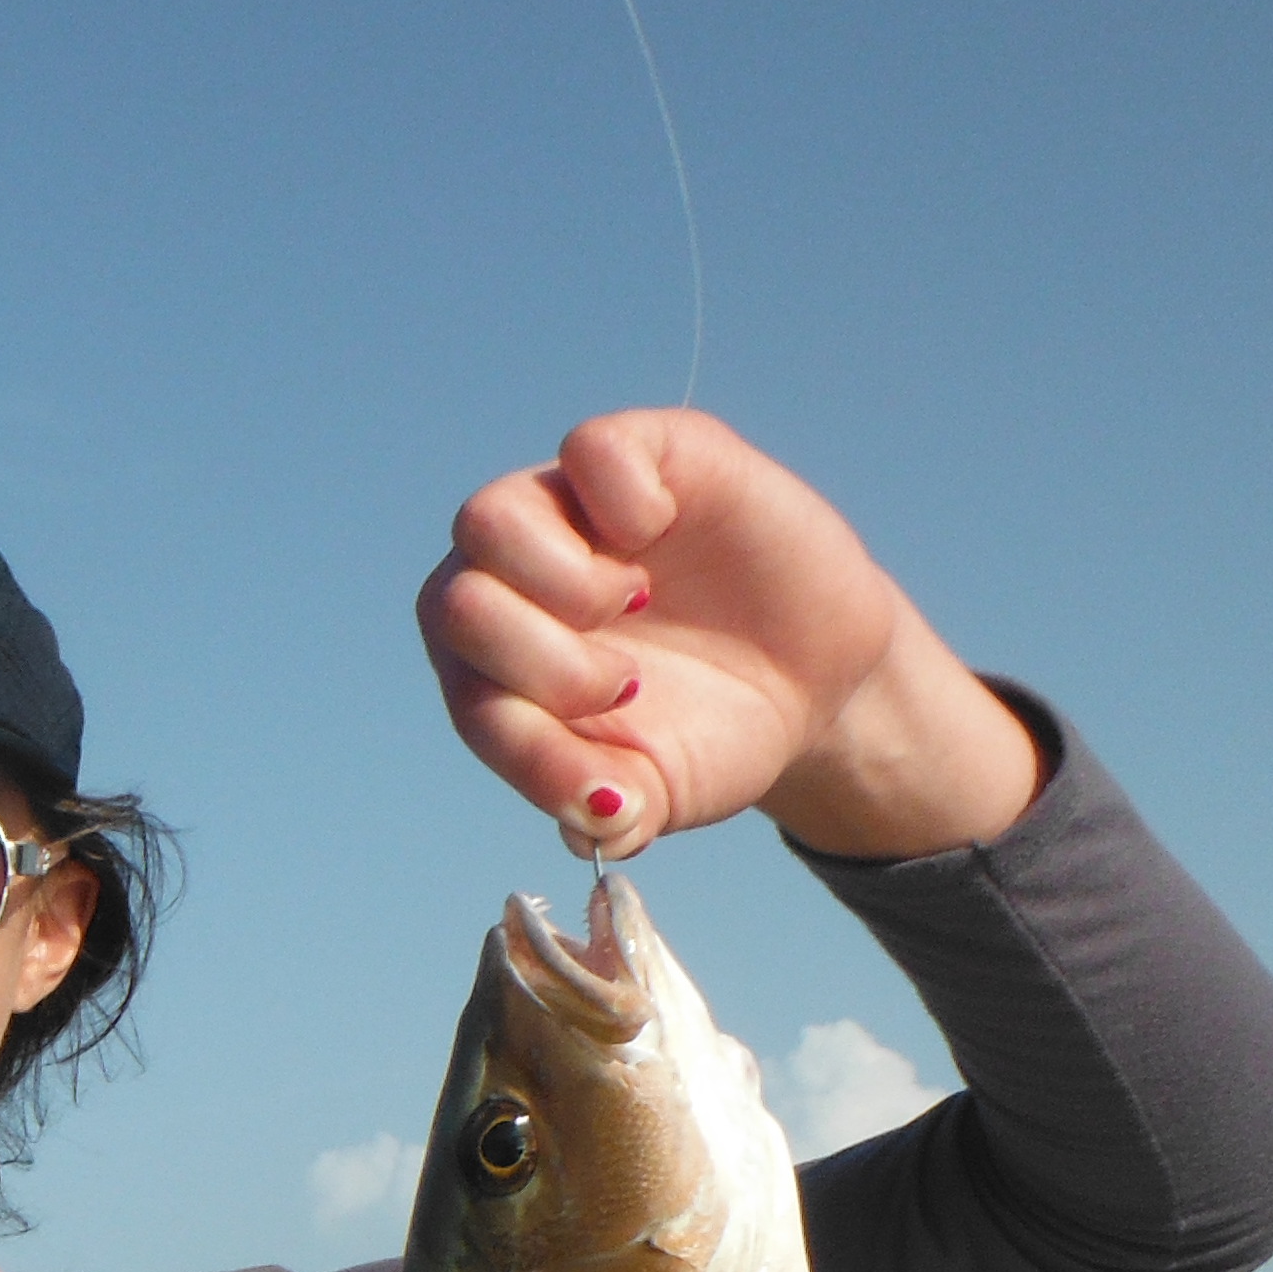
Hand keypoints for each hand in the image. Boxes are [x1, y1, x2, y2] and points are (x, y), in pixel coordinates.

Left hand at [418, 409, 1042, 864]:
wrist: (818, 676)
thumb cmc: (714, 728)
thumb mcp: (664, 790)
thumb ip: (612, 814)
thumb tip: (586, 821)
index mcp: (495, 671)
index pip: (468, 698)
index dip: (529, 749)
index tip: (616, 781)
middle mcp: (510, 584)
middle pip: (455, 606)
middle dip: (543, 667)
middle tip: (627, 688)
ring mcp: (567, 512)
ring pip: (487, 520)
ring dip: (561, 585)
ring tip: (632, 606)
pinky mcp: (641, 454)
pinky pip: (588, 450)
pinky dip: (621, 501)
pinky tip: (663, 534)